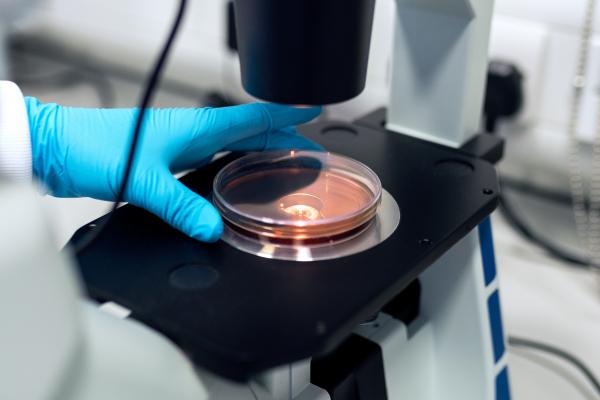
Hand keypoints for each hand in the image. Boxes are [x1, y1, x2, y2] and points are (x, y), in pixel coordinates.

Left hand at [25, 99, 320, 241]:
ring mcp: (181, 147)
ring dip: (260, 153)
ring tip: (285, 165)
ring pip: (233, 147)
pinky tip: (237, 183)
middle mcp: (192, 134)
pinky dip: (233, 169)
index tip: (311, 111)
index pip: (250, 117)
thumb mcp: (142, 179)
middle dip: (282, 139)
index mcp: (194, 128)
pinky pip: (213, 162)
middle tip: (310, 150)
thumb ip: (179, 206)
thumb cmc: (91, 147)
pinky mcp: (168, 162)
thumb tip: (213, 230)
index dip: (284, 114)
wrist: (56, 150)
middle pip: (249, 133)